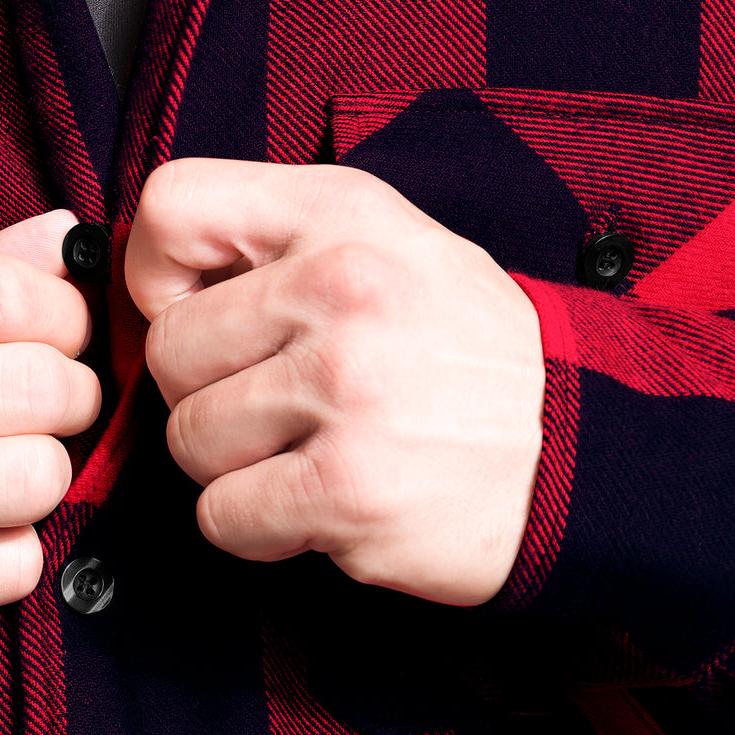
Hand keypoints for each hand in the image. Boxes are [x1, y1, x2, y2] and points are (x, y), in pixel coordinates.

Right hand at [0, 210, 100, 658]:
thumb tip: (64, 237)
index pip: (9, 297)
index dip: (65, 318)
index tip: (58, 337)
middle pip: (39, 387)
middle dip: (72, 397)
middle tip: (49, 408)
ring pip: (37, 478)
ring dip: (43, 477)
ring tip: (7, 471)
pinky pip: (13, 566)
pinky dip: (12, 553)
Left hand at [124, 158, 544, 606]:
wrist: (584, 452)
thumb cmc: (465, 354)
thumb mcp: (390, 244)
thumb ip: (276, 243)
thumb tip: (150, 286)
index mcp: (343, 215)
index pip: (170, 208)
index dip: (158, 276)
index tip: (201, 315)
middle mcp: (343, 290)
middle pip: (169, 351)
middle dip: (207, 393)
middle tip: (281, 407)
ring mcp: (347, 391)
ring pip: (187, 441)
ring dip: (235, 466)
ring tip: (312, 452)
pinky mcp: (348, 488)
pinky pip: (221, 516)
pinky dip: (258, 527)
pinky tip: (322, 504)